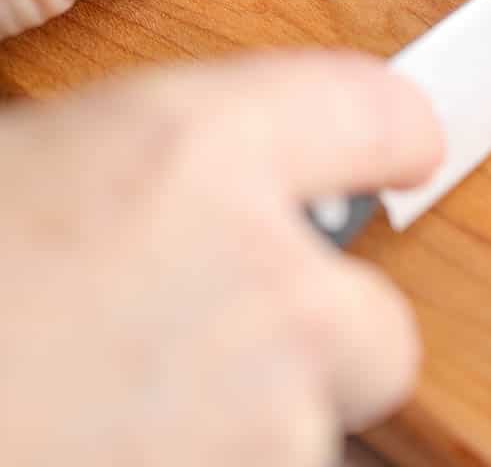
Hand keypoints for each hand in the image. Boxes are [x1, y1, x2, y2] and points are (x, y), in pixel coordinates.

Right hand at [0, 50, 442, 464]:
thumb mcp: (33, 167)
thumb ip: (160, 172)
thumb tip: (219, 186)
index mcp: (199, 152)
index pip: (383, 114)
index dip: (390, 136)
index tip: (398, 155)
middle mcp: (261, 283)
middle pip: (383, 321)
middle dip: (321, 338)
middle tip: (230, 340)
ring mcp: (258, 422)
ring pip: (315, 432)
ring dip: (247, 426)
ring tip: (125, 412)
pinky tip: (111, 447)